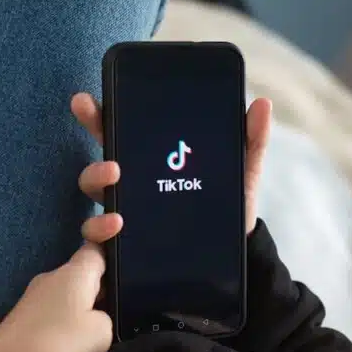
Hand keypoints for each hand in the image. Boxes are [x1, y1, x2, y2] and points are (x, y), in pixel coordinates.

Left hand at [0, 121, 127, 351]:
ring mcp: (34, 299)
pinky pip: (57, 315)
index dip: (111, 242)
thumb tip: (98, 316)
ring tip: (103, 335)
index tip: (123, 237)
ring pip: (71, 297)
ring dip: (86, 310)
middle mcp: (52, 277)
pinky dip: (70, 325)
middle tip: (125, 308)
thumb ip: (108, 316)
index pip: (96, 246)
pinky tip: (77, 346)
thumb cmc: (58, 346)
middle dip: (104, 288)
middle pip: (85, 274)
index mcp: (74, 271)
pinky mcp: (24, 322)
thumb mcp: (102, 332)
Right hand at [70, 92, 272, 232]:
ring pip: (94, 191)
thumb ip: (250, 141)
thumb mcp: (240, 172)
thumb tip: (262, 104)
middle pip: (100, 151)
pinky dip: (101, 228)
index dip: (100, 112)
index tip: (89, 98)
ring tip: (114, 174)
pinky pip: (102, 236)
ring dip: (95, 177)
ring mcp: (125, 212)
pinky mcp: (126, 244)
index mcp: (152, 159)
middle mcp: (132, 183)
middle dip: (92, 132)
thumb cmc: (229, 206)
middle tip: (96, 116)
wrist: (234, 252)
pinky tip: (116, 223)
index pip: (120, 129)